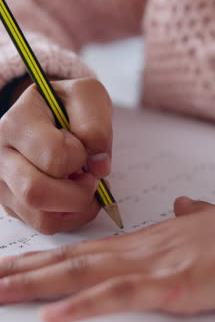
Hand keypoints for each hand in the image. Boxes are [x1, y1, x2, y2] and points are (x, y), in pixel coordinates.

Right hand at [0, 77, 112, 233]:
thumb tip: (99, 166)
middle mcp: (1, 154)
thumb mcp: (88, 96)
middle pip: (35, 192)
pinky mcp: (13, 204)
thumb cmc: (67, 106)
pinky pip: (45, 225)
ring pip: (41, 217)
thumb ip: (96, 125)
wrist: (49, 113)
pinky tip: (77, 196)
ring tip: (85, 185)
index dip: (80, 156)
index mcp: (17, 122)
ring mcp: (3, 183)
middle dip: (78, 193)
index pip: (52, 155)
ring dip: (76, 208)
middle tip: (91, 178)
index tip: (84, 147)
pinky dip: (72, 217)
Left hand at [0, 194, 214, 321]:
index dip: (42, 260)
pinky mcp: (175, 284)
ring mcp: (154, 266)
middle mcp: (140, 251)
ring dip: (35, 284)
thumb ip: (190, 218)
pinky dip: (85, 306)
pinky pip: (121, 296)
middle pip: (70, 261)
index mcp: (145, 244)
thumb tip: (182, 206)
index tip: (11, 267)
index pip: (82, 252)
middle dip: (22, 272)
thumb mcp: (209, 227)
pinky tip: (53, 317)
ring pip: (83, 274)